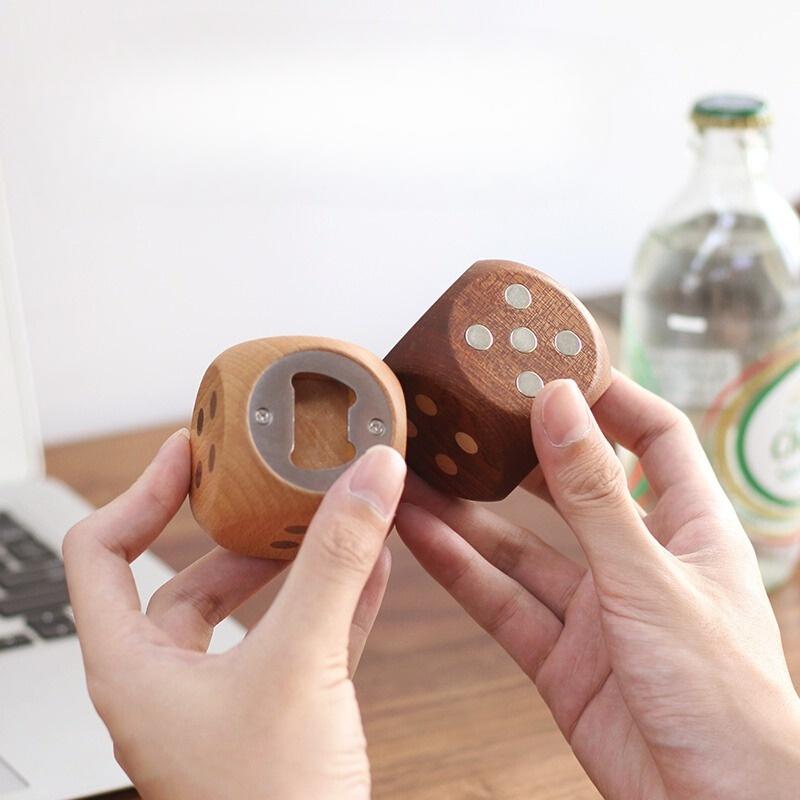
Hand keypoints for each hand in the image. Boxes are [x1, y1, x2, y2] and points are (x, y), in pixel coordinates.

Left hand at [63, 430, 405, 799]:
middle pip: (189, 579)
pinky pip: (299, 640)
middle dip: (240, 530)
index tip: (190, 451)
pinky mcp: (277, 716)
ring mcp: (225, 701)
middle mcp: (171, 682)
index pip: (102, 554)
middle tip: (277, 486)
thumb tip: (369, 476)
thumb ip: (336, 562)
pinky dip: (332, 599)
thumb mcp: (301, 664)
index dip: (141, 492)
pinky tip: (375, 567)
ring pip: (250, 611)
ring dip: (294, 563)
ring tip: (334, 519)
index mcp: (135, 668)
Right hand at [396, 373, 799, 798]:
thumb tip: (561, 404)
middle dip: (519, 453)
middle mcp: (638, 559)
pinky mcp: (561, 657)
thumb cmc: (725, 696)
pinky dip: (460, 570)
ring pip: (521, 546)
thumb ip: (595, 494)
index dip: (609, 395)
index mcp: (688, 527)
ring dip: (469, 514)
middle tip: (469, 417)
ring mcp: (596, 609)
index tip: (555, 364)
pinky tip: (420, 536)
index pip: (653, 435)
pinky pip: (502, 601)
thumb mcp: (648, 578)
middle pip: (571, 486)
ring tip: (416, 474)